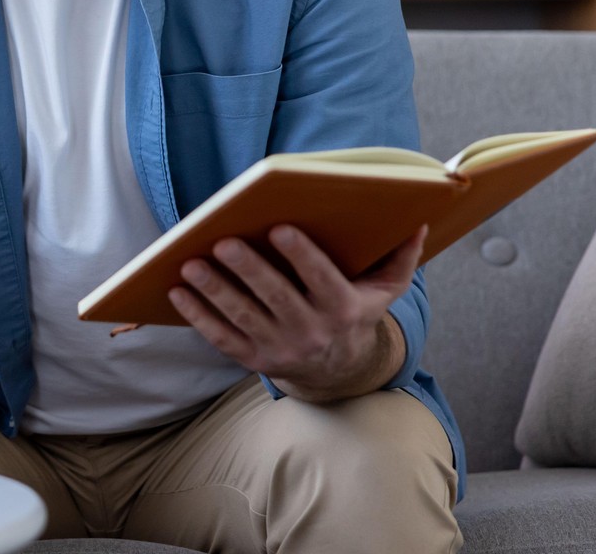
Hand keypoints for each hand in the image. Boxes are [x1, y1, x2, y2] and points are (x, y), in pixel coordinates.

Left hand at [168, 224, 424, 402]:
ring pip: (243, 318)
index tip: (279, 228)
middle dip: (248, 270)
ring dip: (215, 291)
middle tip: (222, 242)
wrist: (340, 372)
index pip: (322, 280)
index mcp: (343, 309)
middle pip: (276, 298)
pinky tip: (177, 292)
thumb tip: (418, 223)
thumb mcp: (383, 292)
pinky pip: (222, 339)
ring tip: (190, 263)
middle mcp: (312, 332)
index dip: (301, 256)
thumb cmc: (356, 314)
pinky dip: (198, 317)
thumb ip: (400, 259)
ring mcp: (281, 348)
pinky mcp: (255, 361)